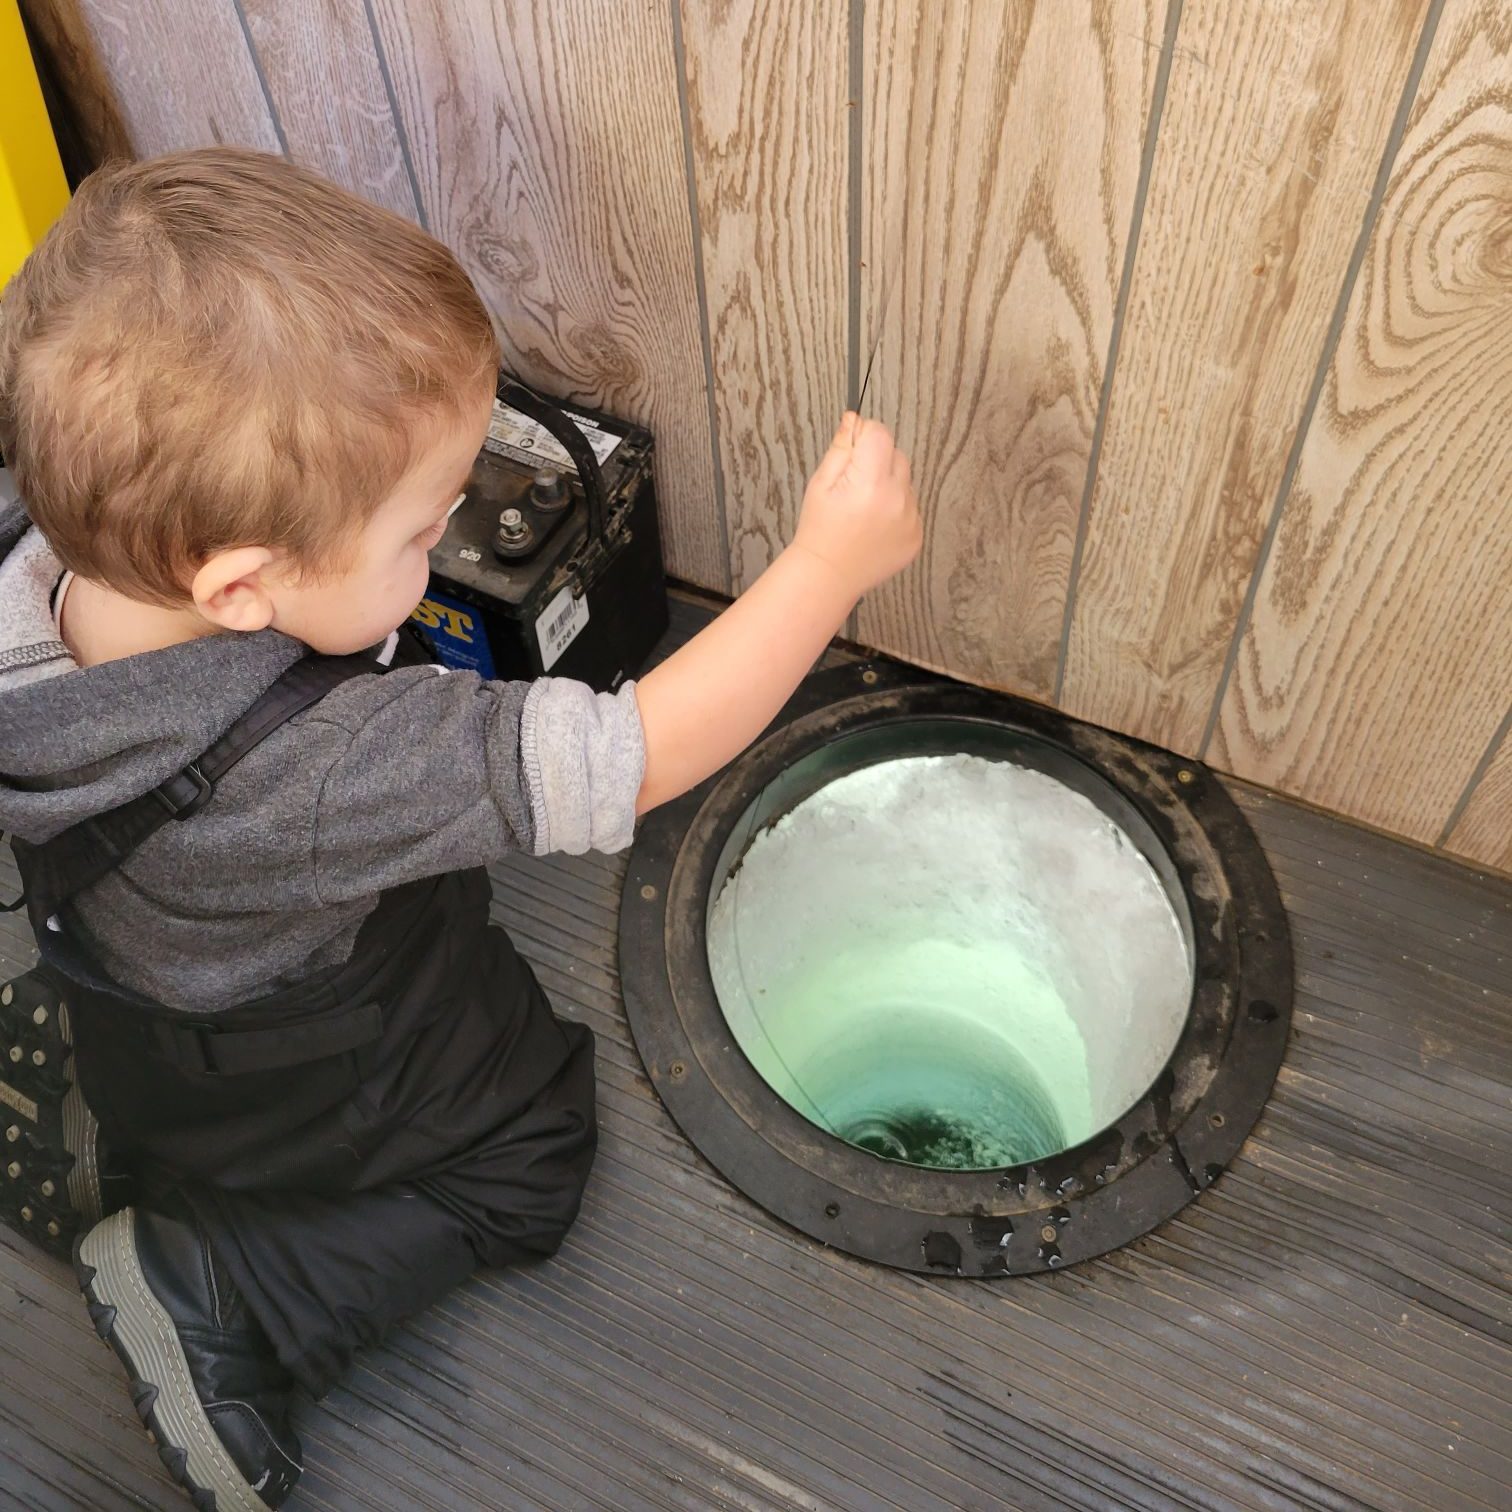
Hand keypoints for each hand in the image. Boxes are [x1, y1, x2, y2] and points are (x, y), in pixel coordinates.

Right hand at [791, 414, 921, 598]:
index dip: (865, 436)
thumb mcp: (821, 483)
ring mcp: (911, 520)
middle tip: (855, 487)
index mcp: (870, 483)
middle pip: (897, 455)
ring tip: (864, 510)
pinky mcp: (917, 536)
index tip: (853, 451)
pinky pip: (912, 507)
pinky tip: (875, 526)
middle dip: (877, 462)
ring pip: (906, 482)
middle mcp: (896, 500)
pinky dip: (897, 510)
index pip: (880, 434)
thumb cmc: (819, 529)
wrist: (828, 576)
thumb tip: (854, 419)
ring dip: (889, 487)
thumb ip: (841, 448)